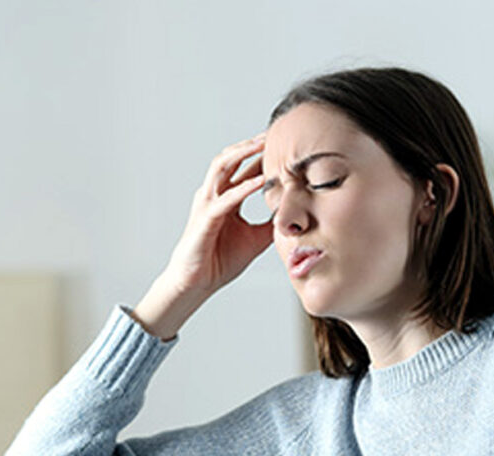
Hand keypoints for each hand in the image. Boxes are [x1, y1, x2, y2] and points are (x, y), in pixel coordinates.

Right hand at [163, 132, 273, 295]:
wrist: (197, 283)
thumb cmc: (220, 260)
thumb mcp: (257, 239)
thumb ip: (272, 223)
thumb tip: (296, 217)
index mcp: (226, 198)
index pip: (244, 169)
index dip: (262, 156)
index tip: (284, 144)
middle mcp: (214, 195)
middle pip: (231, 159)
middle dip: (251, 145)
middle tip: (274, 133)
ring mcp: (207, 204)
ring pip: (221, 168)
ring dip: (242, 154)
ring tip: (263, 144)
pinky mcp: (205, 219)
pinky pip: (225, 199)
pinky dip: (242, 188)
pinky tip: (259, 181)